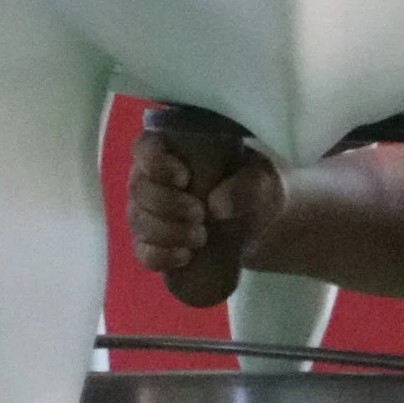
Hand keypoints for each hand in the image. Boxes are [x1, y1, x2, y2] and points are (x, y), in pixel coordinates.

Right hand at [130, 106, 285, 306]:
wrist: (258, 224)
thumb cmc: (256, 189)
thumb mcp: (265, 182)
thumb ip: (249, 187)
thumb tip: (217, 206)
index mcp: (175, 149)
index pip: (144, 146)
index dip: (154, 162)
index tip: (183, 178)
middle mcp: (153, 178)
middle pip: (138, 188)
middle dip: (166, 204)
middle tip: (200, 214)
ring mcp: (149, 212)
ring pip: (139, 221)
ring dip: (167, 232)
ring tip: (201, 237)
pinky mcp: (154, 244)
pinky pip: (143, 252)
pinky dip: (160, 256)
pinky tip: (184, 256)